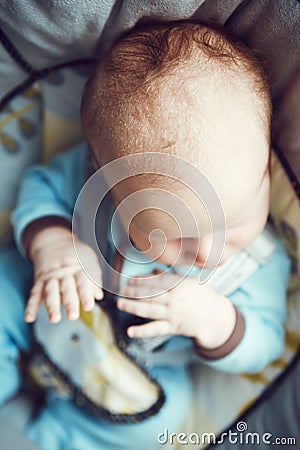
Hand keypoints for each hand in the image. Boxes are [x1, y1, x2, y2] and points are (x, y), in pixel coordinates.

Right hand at [25, 226, 102, 322]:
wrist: (53, 242)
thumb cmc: (76, 255)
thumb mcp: (89, 261)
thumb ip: (94, 278)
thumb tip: (98, 296)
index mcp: (78, 268)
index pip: (83, 282)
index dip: (86, 294)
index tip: (89, 306)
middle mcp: (63, 273)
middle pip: (66, 288)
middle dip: (69, 302)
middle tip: (73, 316)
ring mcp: (50, 278)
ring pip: (50, 292)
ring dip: (52, 306)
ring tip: (54, 319)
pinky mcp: (39, 282)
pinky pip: (34, 294)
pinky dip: (31, 306)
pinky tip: (29, 317)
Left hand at [117, 273, 235, 348]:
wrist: (215, 316)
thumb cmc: (201, 296)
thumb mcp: (189, 282)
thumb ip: (170, 277)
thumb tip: (153, 271)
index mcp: (180, 285)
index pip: (158, 281)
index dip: (143, 280)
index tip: (130, 279)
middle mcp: (175, 299)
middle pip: (151, 294)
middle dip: (134, 292)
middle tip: (120, 289)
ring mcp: (173, 314)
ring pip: (150, 310)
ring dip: (133, 307)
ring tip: (120, 304)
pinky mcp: (173, 327)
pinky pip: (156, 329)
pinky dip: (142, 331)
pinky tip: (130, 331)